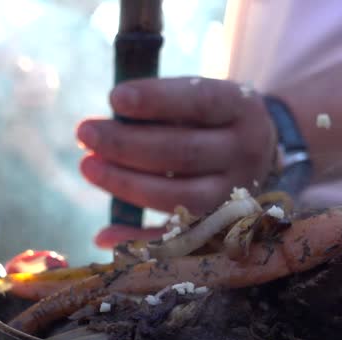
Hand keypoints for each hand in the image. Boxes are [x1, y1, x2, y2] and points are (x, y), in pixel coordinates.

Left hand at [76, 77, 277, 247]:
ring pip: (177, 195)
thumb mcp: (199, 100)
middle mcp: (245, 152)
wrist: (256, 153)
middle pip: (182, 152)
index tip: (114, 98)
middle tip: (86, 133)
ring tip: (88, 166)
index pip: (199, 102)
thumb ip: (163, 105)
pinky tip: (103, 234)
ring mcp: (233, 194)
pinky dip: (137, 239)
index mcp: (242, 108)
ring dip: (125, 183)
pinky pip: (175, 240)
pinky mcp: (217, 228)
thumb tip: (113, 112)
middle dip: (126, 144)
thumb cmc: (209, 118)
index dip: (156, 100)